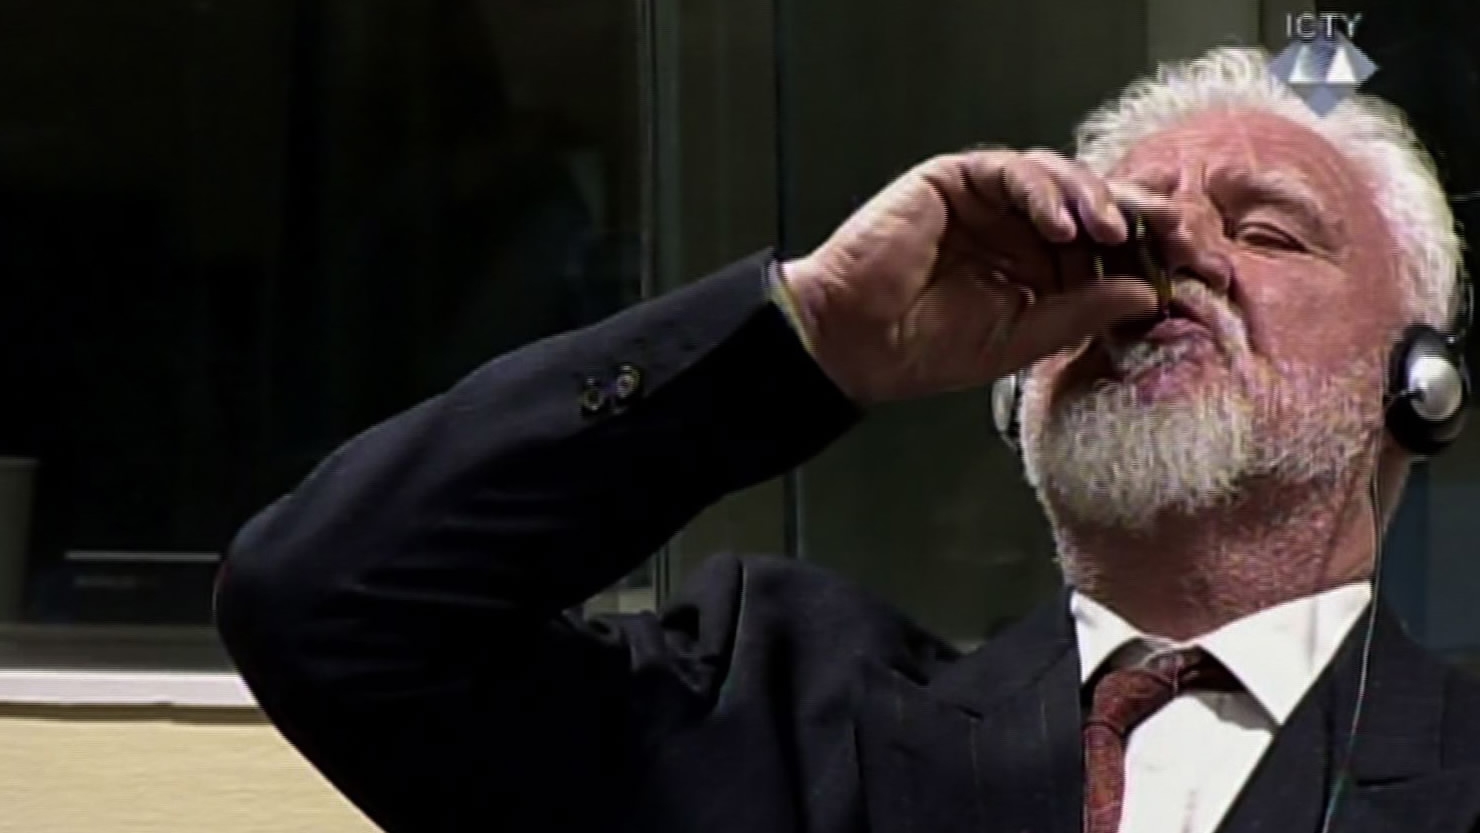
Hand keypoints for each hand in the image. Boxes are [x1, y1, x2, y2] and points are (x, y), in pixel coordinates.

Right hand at [781, 148, 1204, 403]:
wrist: (857, 344)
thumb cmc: (927, 348)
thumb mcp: (1024, 338)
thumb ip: (1083, 312)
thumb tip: (1148, 292)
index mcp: (1041, 267)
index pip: (1112, 248)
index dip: (1156, 251)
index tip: (1200, 270)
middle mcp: (1021, 229)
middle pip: (1098, 204)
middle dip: (1144, 216)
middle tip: (1180, 235)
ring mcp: (990, 202)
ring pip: (1062, 178)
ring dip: (1096, 199)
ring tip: (1111, 232)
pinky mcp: (955, 179)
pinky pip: (1013, 169)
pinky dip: (1044, 191)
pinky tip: (1063, 226)